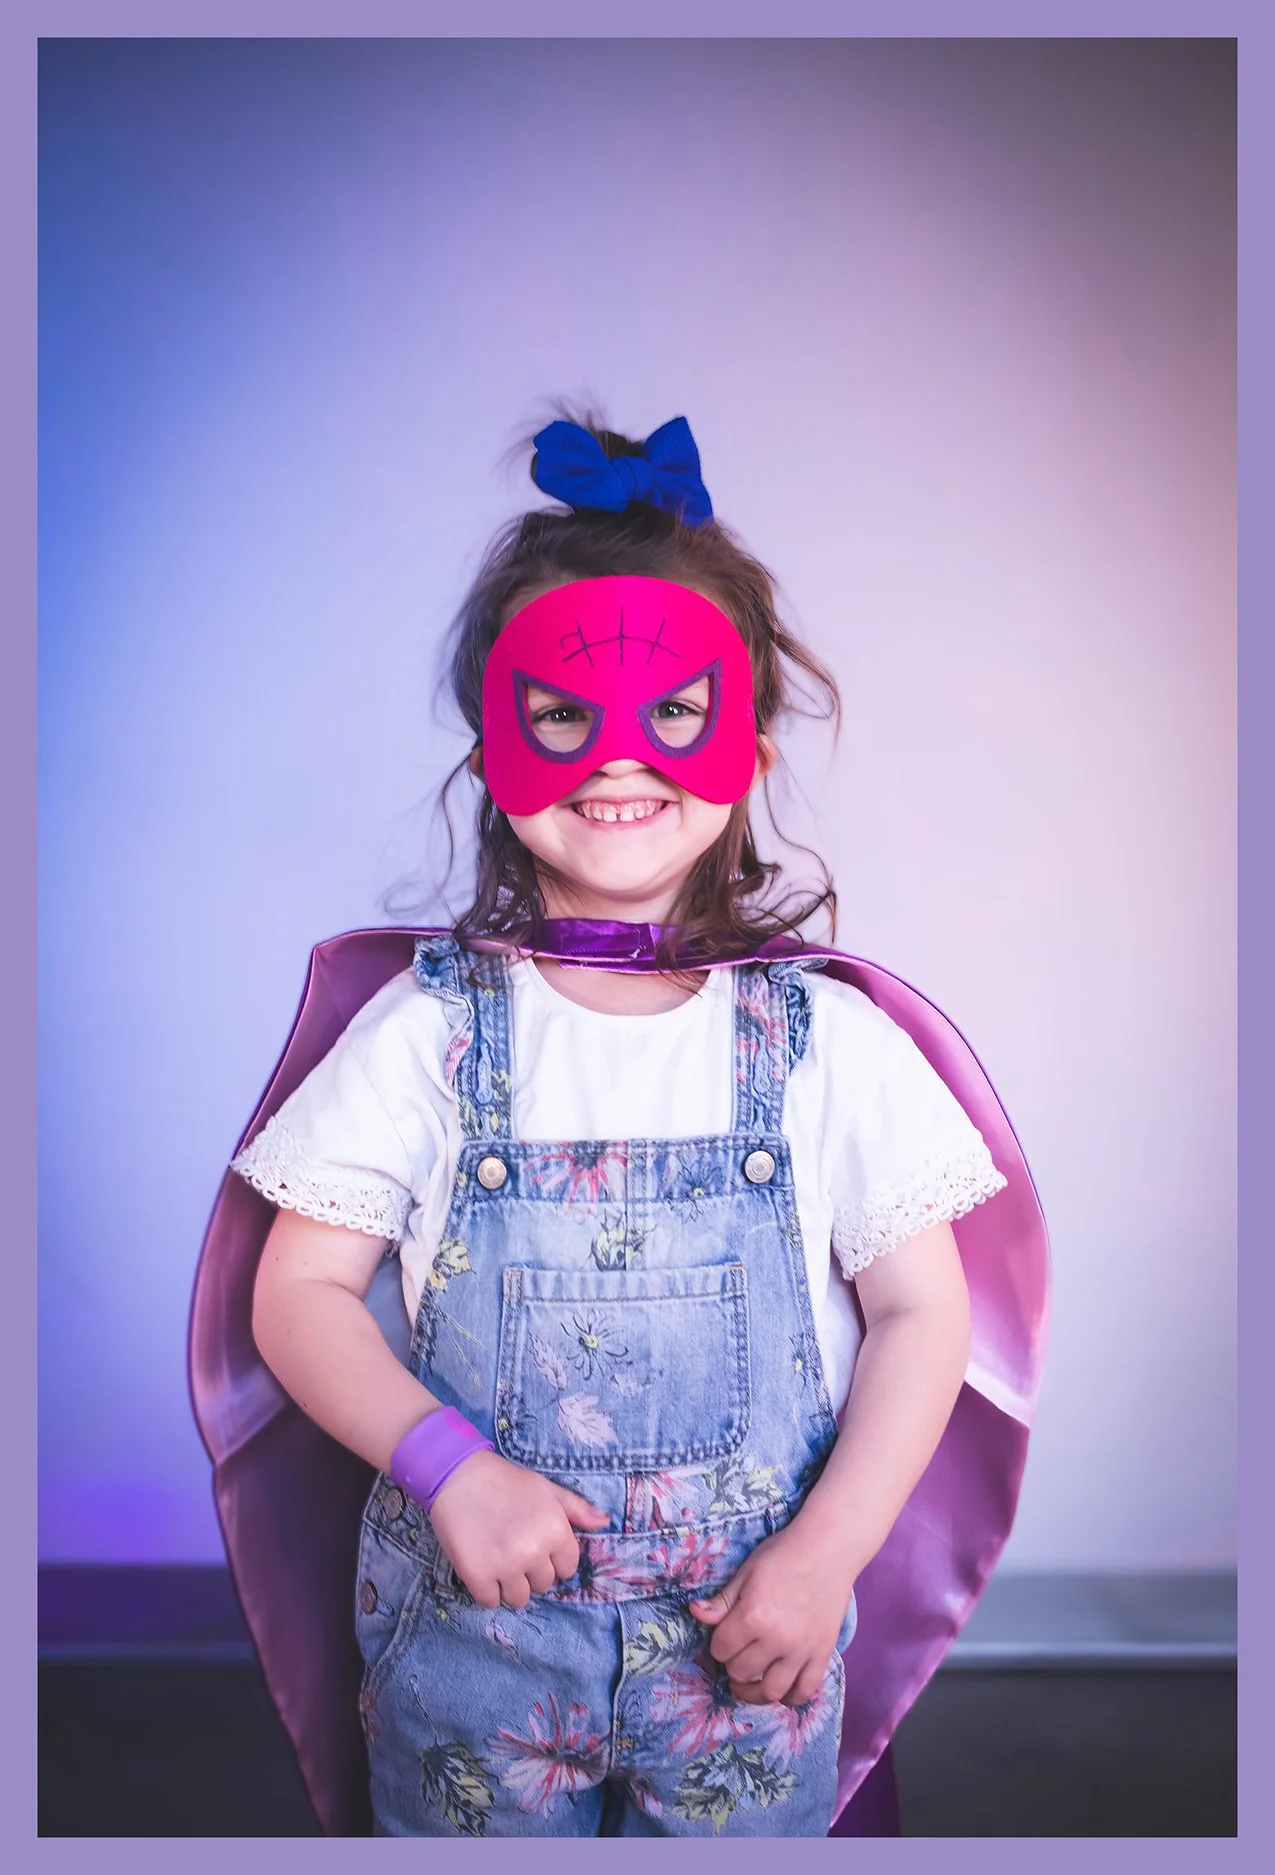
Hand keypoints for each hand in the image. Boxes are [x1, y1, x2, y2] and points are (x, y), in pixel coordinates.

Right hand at [427, 1450, 608, 1609]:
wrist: (457, 1475)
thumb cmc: (506, 1481)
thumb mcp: (546, 1488)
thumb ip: (577, 1508)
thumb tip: (604, 1522)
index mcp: (555, 1530)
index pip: (567, 1568)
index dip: (553, 1559)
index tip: (536, 1547)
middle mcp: (534, 1552)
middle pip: (543, 1585)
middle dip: (532, 1571)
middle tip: (514, 1548)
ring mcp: (505, 1567)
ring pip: (519, 1599)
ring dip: (511, 1585)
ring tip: (499, 1559)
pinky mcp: (477, 1577)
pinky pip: (491, 1602)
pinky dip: (487, 1590)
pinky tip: (482, 1566)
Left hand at [687, 1519, 854, 1707]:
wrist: (828, 1549)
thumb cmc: (783, 1555)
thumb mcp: (746, 1572)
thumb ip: (722, 1600)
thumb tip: (695, 1613)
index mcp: (753, 1616)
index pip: (721, 1649)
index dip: (719, 1643)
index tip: (725, 1636)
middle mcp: (777, 1638)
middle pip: (741, 1671)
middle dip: (733, 1664)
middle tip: (737, 1654)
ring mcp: (802, 1650)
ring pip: (771, 1691)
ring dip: (754, 1692)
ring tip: (748, 1685)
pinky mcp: (822, 1654)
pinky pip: (805, 1691)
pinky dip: (791, 1697)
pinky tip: (781, 1689)